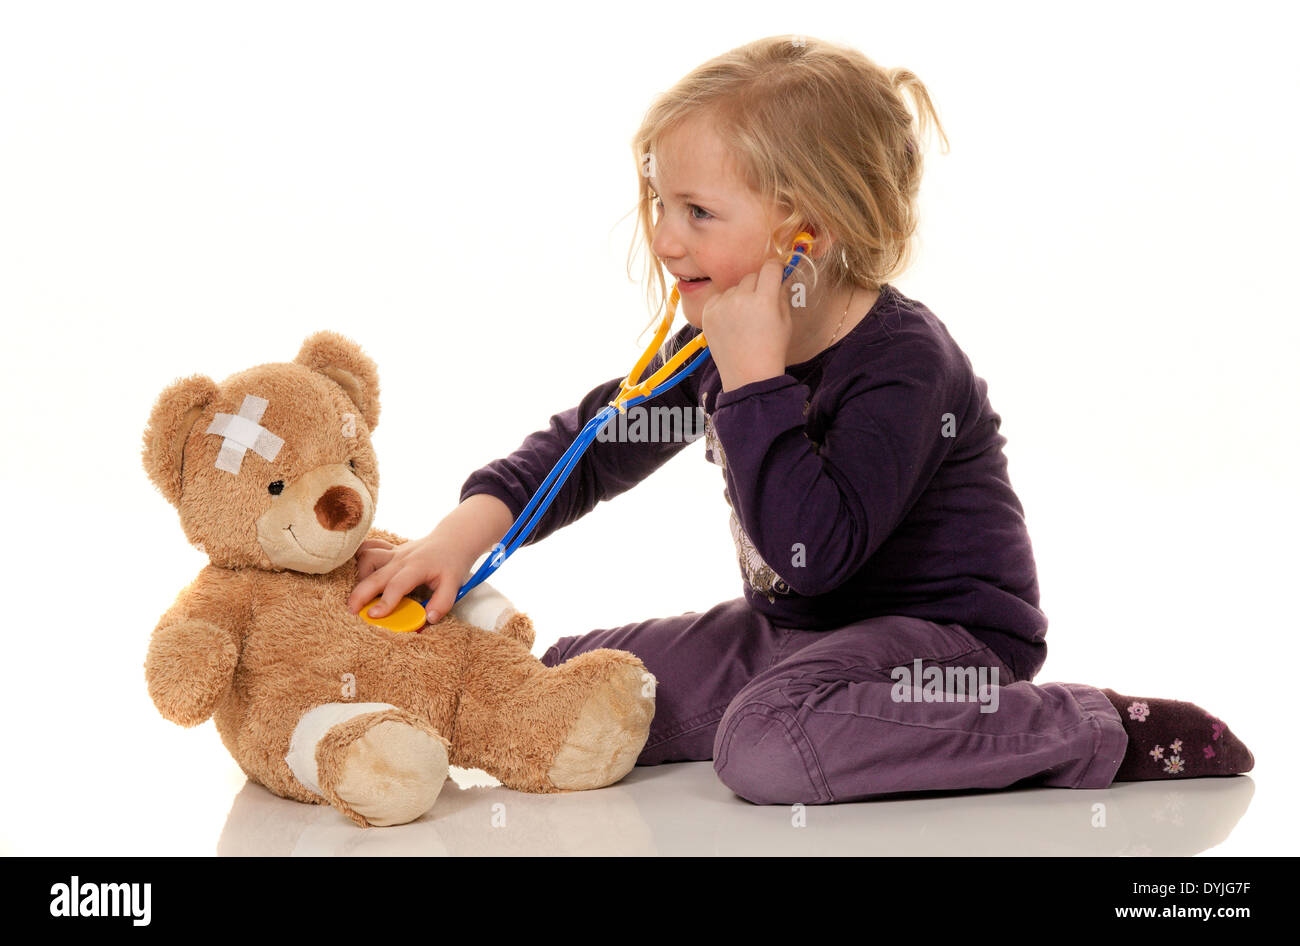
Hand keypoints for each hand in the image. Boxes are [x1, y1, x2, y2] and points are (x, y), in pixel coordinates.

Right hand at [347, 530, 476, 623]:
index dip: (385, 601)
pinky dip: (358, 557)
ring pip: (367, 556)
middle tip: (351, 612)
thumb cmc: (452, 562)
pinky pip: (369, 547)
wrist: (453, 539)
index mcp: (417, 568)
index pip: (397, 585)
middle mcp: (401, 559)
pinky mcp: (389, 549)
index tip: (373, 616)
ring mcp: (393, 552)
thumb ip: (443, 603)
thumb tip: (429, 619)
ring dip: (359, 574)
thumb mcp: (453, 584)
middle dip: (360, 593)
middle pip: (375, 574)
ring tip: (358, 593)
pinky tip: (357, 572)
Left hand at [701, 257, 790, 391]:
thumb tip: (778, 278)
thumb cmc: (771, 350)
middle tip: (761, 304)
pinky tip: (732, 322)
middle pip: (752, 276)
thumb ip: (781, 295)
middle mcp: (740, 299)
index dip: (776, 269)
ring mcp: (722, 305)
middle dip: (759, 285)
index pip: (770, 267)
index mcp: (764, 300)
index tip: (777, 273)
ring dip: (741, 296)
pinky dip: (725, 305)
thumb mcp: (786, 321)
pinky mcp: (708, 312)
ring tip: (744, 319)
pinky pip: (719, 298)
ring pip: (734, 287)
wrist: (748, 376)